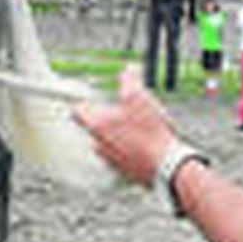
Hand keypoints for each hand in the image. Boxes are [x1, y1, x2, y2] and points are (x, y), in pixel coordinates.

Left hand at [71, 67, 177, 186]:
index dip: (83, 103)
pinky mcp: (123, 170)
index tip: (88, 101)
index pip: (78, 112)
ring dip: (119, 135)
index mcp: (97, 124)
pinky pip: (121, 156)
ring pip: (108, 142)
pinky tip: (145, 144)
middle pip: (95, 127)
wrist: (165, 165)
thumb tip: (127, 71)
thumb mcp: (139, 97)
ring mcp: (110, 159)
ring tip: (139, 129)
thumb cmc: (149, 132)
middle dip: (108, 119)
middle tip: (124, 113)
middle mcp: (98, 143)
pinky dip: (129, 149)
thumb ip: (129, 81)